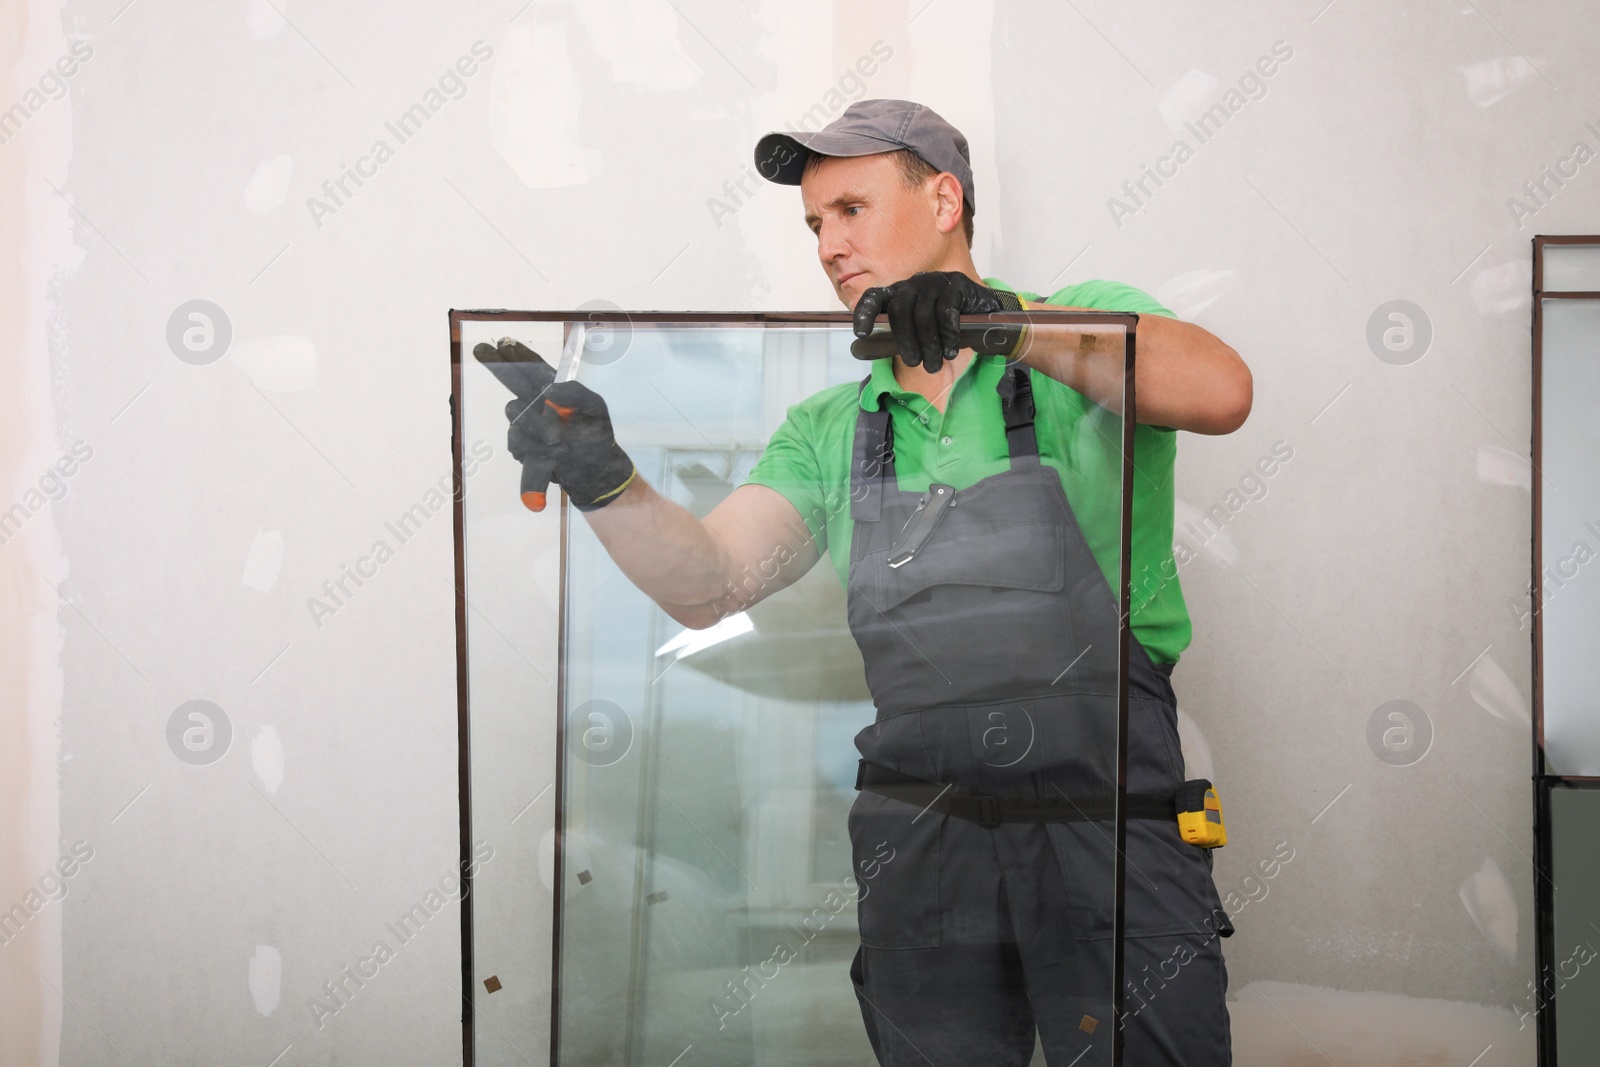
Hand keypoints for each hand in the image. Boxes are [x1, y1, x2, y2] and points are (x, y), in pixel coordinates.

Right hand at [472, 338, 636, 511]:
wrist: (594, 472)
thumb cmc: (597, 437)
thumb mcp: (596, 411)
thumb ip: (578, 394)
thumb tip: (551, 388)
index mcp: (556, 391)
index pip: (535, 369)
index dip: (518, 355)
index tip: (503, 342)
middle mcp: (538, 404)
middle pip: (513, 381)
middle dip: (498, 365)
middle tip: (481, 349)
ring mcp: (529, 425)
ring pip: (516, 416)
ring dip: (535, 426)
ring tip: (558, 440)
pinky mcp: (524, 447)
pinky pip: (517, 443)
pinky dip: (532, 448)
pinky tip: (549, 454)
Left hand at [851, 271, 1025, 371]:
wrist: (986, 315)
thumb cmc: (947, 325)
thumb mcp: (920, 332)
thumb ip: (897, 338)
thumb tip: (861, 350)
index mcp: (900, 292)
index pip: (875, 297)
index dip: (865, 313)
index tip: (860, 333)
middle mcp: (914, 283)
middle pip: (900, 311)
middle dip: (906, 342)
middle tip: (916, 364)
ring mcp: (936, 281)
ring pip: (923, 315)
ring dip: (928, 345)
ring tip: (935, 364)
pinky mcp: (957, 284)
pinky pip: (946, 313)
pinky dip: (947, 336)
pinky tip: (951, 350)